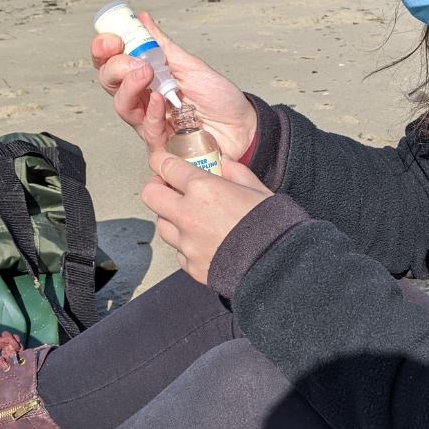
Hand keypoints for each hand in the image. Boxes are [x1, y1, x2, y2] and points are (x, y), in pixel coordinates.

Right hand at [91, 10, 256, 158]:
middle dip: (113, 67)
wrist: (243, 127)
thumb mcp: (190, 65)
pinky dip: (151, 112)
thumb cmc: (219, 99)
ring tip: (146, 73)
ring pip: (122, 106)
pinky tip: (160, 100)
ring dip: (130, 87)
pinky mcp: (161, 145)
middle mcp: (143, 99)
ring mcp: (150, 122)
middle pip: (110, 83)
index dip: (104, 49)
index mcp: (147, 77)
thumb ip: (162, 45)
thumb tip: (142, 18)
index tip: (112, 38)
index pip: (112, 62)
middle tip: (132, 60)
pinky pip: (146, 131)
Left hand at [141, 150, 272, 284]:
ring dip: (171, 218)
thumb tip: (225, 164)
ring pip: (163, 226)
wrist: (278, 266)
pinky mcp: (191, 266)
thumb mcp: (258, 189)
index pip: (166, 167)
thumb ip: (236, 172)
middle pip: (151, 195)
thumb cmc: (273, 226)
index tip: (162, 163)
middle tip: (170, 189)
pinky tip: (204, 242)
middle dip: (157, 188)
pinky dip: (187, 245)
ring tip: (190, 218)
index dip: (161, 162)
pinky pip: (179, 252)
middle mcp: (188, 215)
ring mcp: (187, 243)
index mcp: (204, 189)